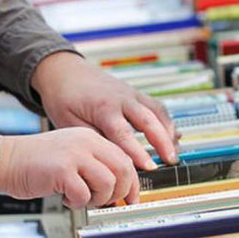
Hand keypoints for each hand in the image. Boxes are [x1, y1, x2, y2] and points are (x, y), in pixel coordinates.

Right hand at [0, 128, 139, 207]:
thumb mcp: (73, 154)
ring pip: (108, 183)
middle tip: (107, 202)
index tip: (131, 198)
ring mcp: (75, 155)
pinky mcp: (61, 170)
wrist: (4, 160)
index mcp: (92, 138)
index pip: (125, 159)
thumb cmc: (37, 163)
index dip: (132, 183)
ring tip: (81, 198)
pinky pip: (84, 194)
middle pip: (123, 170)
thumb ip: (96, 165)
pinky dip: (77, 203)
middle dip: (120, 193)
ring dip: (98, 199)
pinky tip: (65, 198)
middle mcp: (87, 142)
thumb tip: (119, 190)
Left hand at [31, 52, 178, 170]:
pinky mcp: (136, 94)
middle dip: (163, 142)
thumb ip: (93, 139)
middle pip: (149, 120)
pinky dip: (166, 122)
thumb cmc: (63, 97)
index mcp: (104, 107)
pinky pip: (157, 108)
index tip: (149, 167)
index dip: (138, 152)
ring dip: (169, 132)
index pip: (124, 134)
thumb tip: (112, 156)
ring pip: (158, 112)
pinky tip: (173, 137)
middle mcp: (122, 98)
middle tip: (172, 161)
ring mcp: (132, 94)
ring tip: (175, 152)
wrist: (64, 70)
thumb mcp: (69, 122)